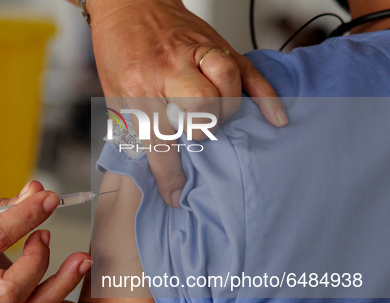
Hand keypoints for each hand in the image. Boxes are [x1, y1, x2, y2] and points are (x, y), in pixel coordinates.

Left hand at [89, 0, 287, 206]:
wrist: (130, 5)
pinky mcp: (219, 46)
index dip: (169, 175)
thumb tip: (152, 166)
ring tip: (217, 120)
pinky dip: (266, 96)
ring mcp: (197, 55)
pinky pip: (249, 72)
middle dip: (202, 132)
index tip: (177, 196)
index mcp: (139, 86)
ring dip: (227, 112)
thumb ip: (134, 125)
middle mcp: (169, 70)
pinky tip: (275, 117)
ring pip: (227, 85)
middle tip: (196, 137)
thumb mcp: (114, 92)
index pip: (159, 140)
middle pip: (199, 107)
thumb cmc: (120, 51)